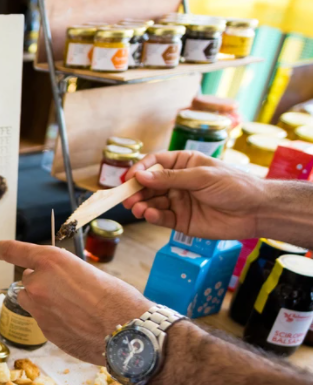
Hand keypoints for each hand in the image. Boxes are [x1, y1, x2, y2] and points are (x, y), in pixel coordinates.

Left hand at [0, 241, 150, 364]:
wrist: (125, 332)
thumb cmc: (116, 298)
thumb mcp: (87, 272)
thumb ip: (63, 275)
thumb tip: (57, 284)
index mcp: (50, 261)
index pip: (16, 251)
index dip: (5, 249)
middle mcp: (37, 283)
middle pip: (28, 279)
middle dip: (42, 282)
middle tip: (69, 290)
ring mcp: (38, 309)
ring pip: (32, 301)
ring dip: (44, 301)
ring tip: (73, 308)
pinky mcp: (44, 330)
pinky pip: (44, 320)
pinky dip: (55, 320)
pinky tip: (78, 323)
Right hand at [123, 151, 266, 240]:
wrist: (256, 211)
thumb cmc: (235, 186)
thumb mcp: (202, 176)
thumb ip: (171, 178)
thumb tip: (142, 176)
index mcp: (184, 164)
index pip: (155, 163)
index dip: (140, 169)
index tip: (130, 178)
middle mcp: (178, 183)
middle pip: (149, 185)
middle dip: (136, 190)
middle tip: (127, 198)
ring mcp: (178, 202)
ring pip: (152, 202)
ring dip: (141, 204)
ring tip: (136, 208)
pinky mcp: (181, 221)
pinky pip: (161, 218)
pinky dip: (152, 216)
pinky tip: (148, 215)